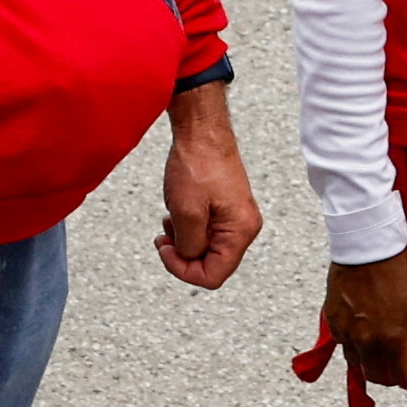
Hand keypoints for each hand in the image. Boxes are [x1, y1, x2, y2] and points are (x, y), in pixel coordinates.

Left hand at [157, 87, 259, 288]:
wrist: (201, 131)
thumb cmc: (197, 164)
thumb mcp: (186, 212)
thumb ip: (189, 245)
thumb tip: (190, 258)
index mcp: (240, 231)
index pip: (214, 275)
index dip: (184, 270)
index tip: (165, 251)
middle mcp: (243, 227)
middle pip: (211, 264)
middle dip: (183, 255)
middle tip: (163, 238)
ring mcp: (235, 217)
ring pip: (206, 248)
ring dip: (183, 241)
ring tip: (168, 222)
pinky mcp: (225, 207)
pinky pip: (205, 231)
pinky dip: (187, 228)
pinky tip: (175, 213)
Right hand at [320, 248, 406, 387]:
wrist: (367, 246)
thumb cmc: (398, 273)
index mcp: (390, 339)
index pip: (399, 376)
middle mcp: (365, 340)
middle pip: (373, 375)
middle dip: (387, 379)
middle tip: (396, 372)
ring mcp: (345, 330)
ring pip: (354, 362)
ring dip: (367, 364)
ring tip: (377, 357)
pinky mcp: (332, 318)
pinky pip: (341, 342)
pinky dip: (352, 345)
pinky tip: (360, 337)